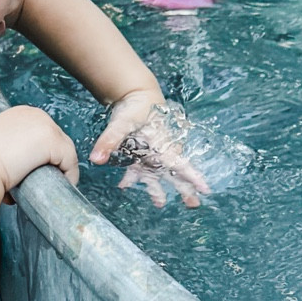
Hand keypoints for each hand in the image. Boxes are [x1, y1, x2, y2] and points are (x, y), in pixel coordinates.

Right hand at [0, 104, 79, 194]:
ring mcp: (45, 125)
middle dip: (52, 163)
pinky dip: (68, 178)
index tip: (34, 175)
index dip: (42, 157)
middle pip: (57, 142)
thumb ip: (8, 152)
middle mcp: (35, 114)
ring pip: (65, 152)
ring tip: (46, 188)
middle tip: (40, 184)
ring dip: (59, 171)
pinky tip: (55, 189)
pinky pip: (70, 163)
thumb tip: (17, 171)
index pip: (42, 135)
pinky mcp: (53, 141)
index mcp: (21, 114)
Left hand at [93, 91, 210, 208]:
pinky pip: (136, 171)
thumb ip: (110, 140)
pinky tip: (123, 187)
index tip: (205, 189)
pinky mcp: (138, 155)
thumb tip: (97, 159)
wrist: (135, 96)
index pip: (181, 164)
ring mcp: (149, 155)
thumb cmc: (136, 108)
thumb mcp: (122, 123)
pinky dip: (130, 179)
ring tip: (159, 204)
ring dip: (157, 190)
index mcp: (163, 145)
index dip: (193, 177)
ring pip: (156, 176)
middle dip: (184, 189)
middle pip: (174, 174)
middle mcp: (159, 153)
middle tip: (193, 204)